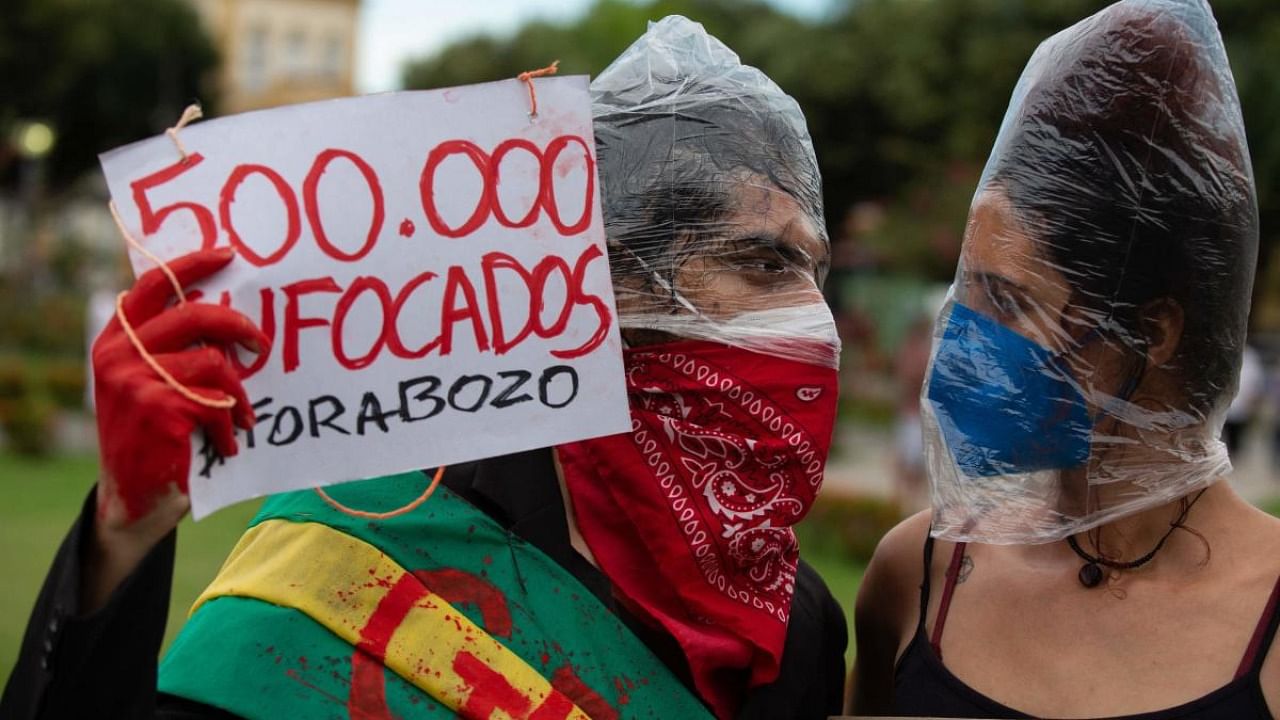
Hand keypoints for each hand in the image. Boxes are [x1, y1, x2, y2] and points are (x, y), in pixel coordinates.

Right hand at [90, 247, 268, 547]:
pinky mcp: (160, 409)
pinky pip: (217, 403)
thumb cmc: (152, 437)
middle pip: (195, 315)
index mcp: (116, 340)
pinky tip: (229, 444)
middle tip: (262, 344)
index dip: (192, 266)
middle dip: (239, 326)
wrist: (132, 500)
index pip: (154, 285)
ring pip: (214, 363)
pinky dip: (231, 425)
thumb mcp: (150, 384)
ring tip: (244, 416)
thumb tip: (226, 312)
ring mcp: (136, 381)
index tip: (228, 255)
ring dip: (239, 393)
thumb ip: (170, 348)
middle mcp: (119, 355)